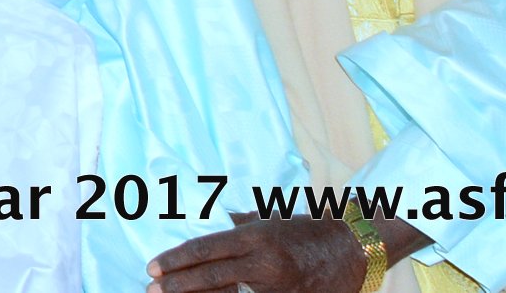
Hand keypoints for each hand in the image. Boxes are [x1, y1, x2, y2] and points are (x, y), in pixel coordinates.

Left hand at [148, 214, 403, 292]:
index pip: (207, 249)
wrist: (354, 248)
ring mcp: (277, 288)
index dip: (177, 259)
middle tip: (151, 287)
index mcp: (256, 237)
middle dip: (178, 285)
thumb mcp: (270, 219)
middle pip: (212, 277)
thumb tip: (215, 223)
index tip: (152, 266)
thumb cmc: (307, 230)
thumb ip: (241, 225)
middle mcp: (264, 263)